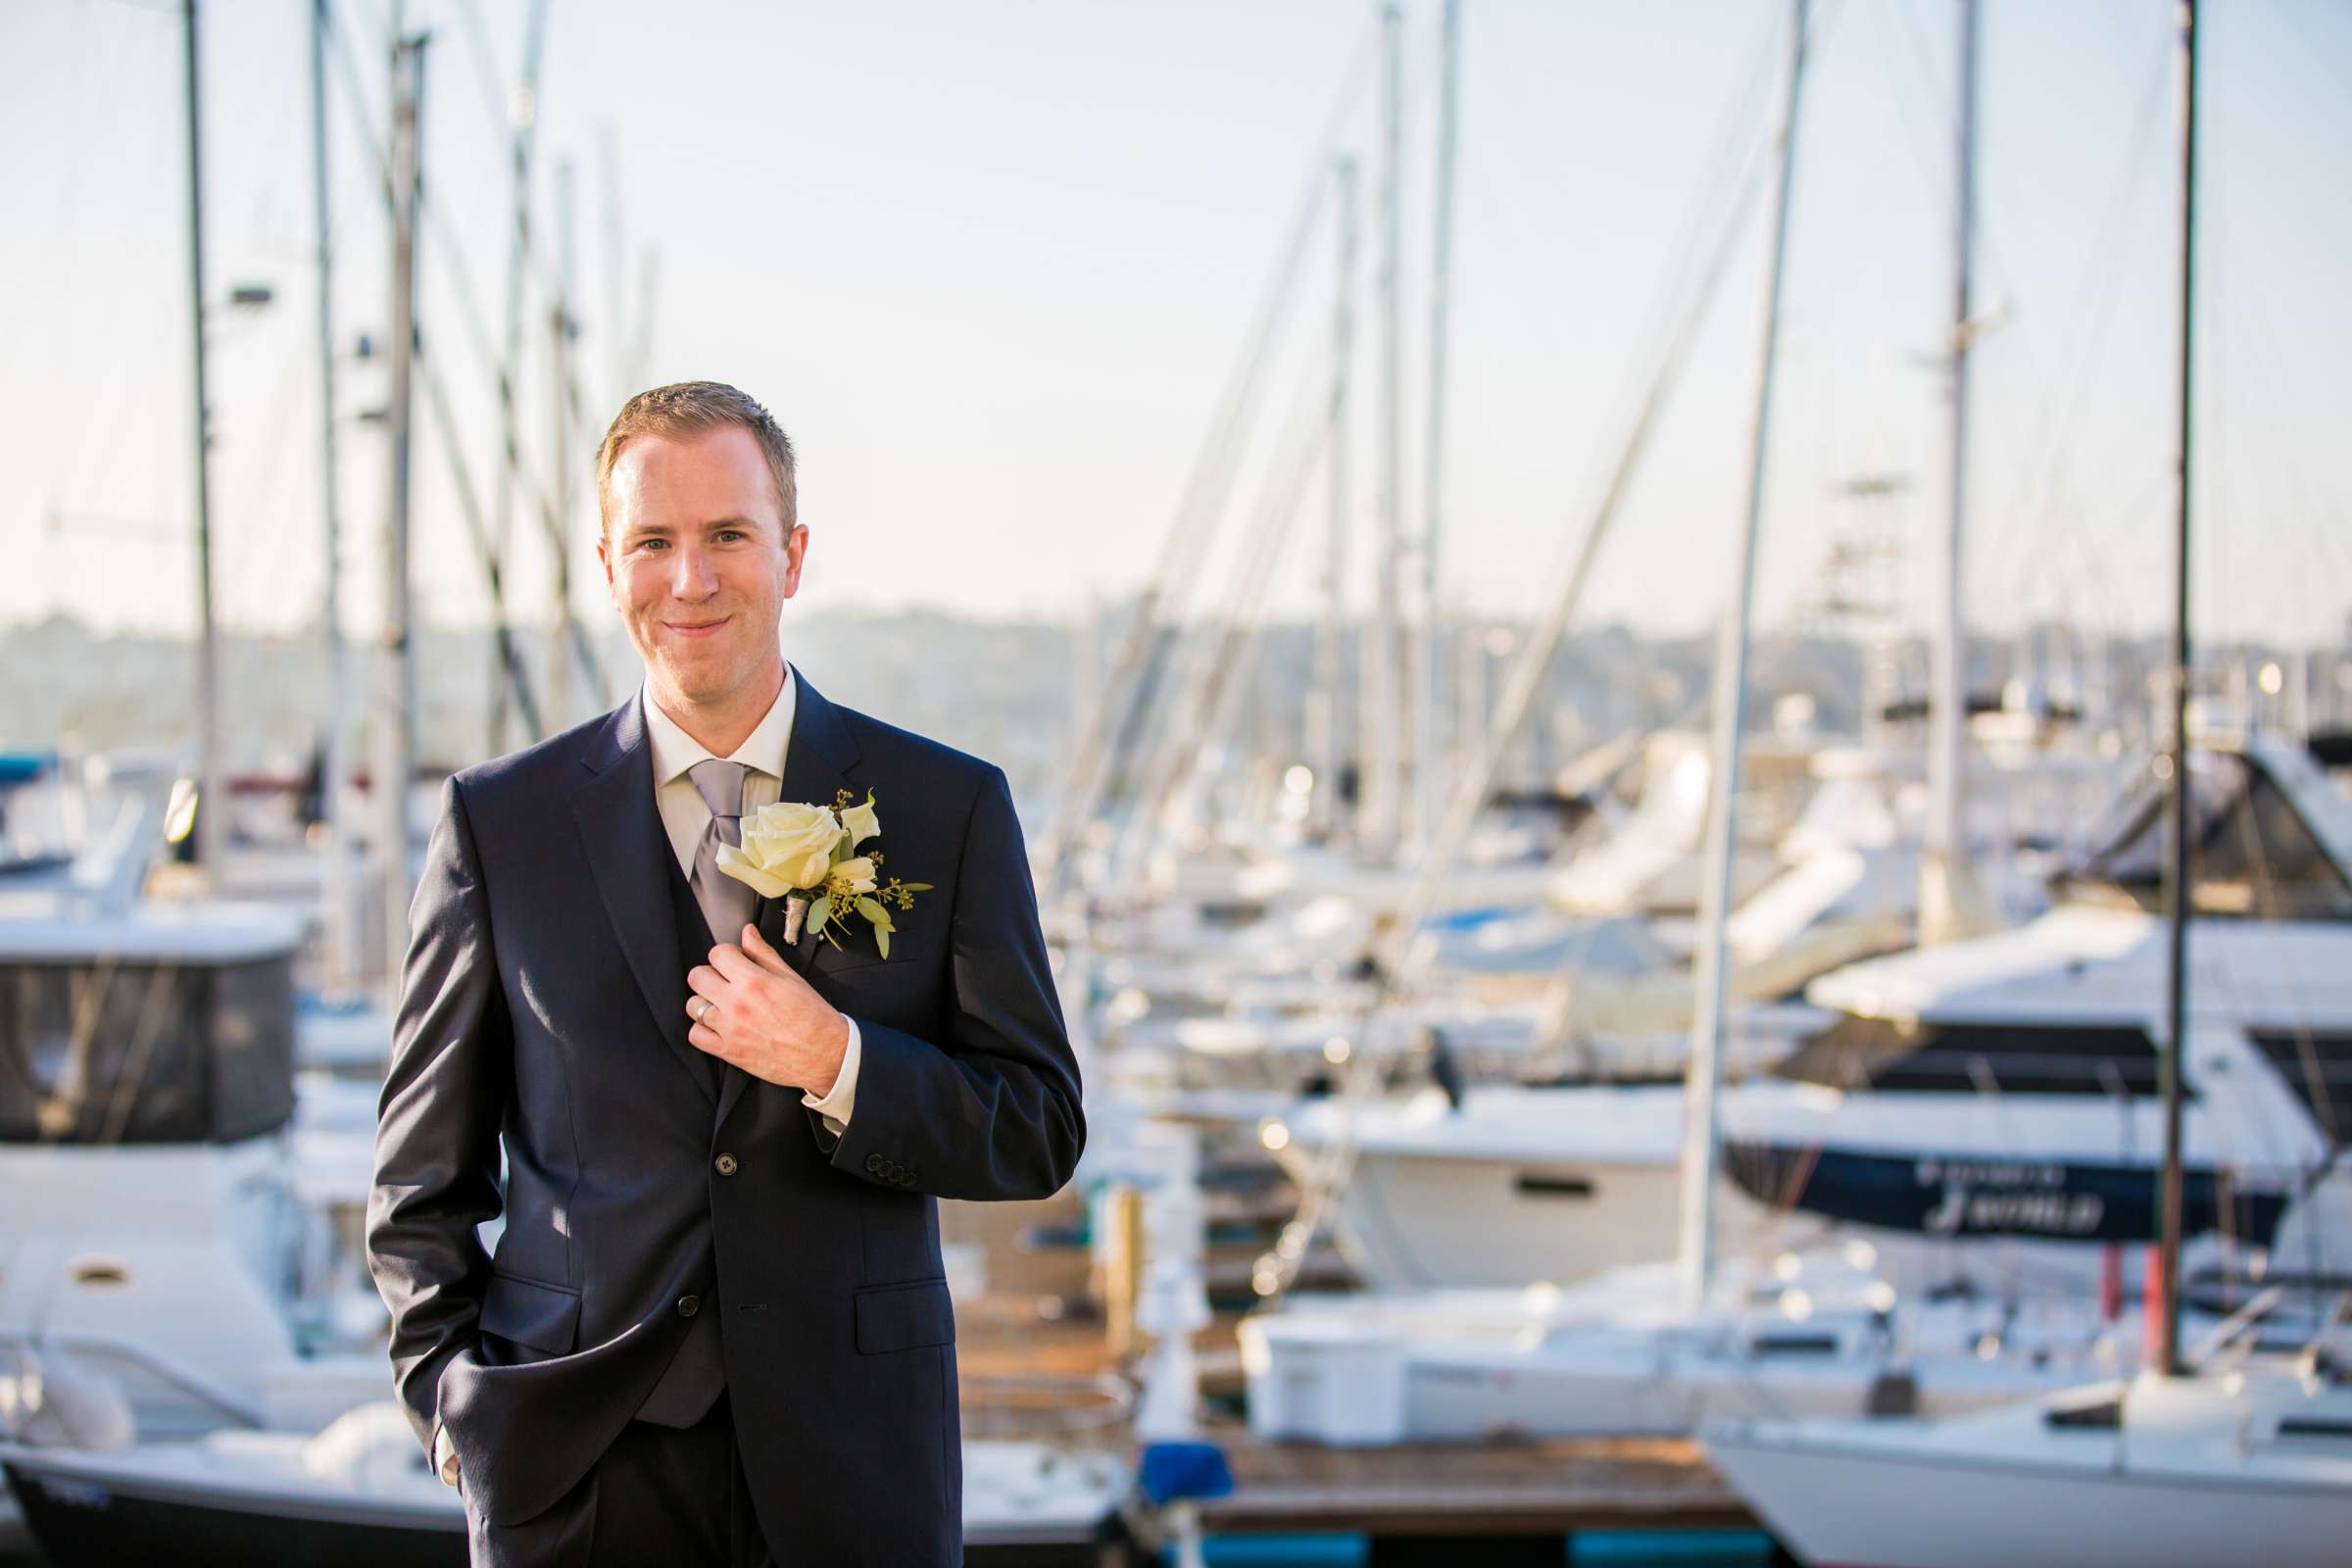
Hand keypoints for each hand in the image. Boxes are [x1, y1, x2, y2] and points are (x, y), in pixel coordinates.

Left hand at [685, 923, 850, 1095]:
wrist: (823, 1053)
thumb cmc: (812, 1015)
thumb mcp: (791, 978)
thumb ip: (763, 953)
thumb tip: (747, 932)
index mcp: (754, 981)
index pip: (717, 954)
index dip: (726, 954)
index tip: (734, 961)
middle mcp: (737, 1003)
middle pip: (697, 977)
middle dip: (710, 974)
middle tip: (725, 981)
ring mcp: (729, 1029)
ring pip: (693, 1006)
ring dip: (706, 1002)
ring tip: (722, 1005)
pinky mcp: (728, 1051)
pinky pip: (695, 1035)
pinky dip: (703, 1030)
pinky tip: (718, 1026)